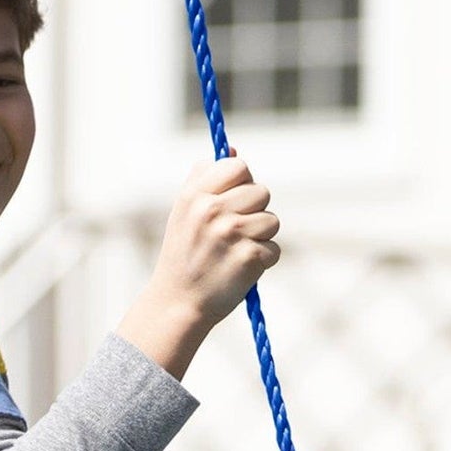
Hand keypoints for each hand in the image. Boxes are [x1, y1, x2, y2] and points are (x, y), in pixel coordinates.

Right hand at [117, 156, 280, 377]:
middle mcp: (212, 211)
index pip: (238, 166)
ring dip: (260, 237)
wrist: (177, 303)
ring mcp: (232, 234)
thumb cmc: (182, 255)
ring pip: (272, 220)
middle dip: (254, 211)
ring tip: (234, 252)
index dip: (242, 181)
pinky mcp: (250, 258)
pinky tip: (239, 269)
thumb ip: (203, 178)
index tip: (233, 200)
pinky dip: (262, 261)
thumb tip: (233, 148)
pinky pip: (274, 249)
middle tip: (232, 233)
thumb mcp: (182, 212)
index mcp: (195, 195)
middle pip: (261, 192)